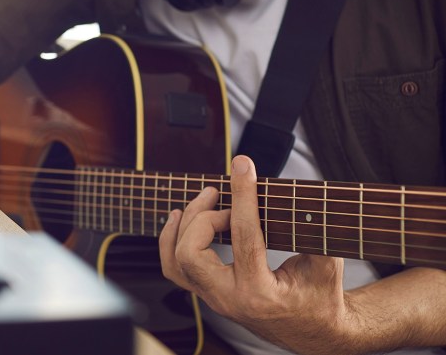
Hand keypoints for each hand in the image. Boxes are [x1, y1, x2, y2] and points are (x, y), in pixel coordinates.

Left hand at [159, 155, 356, 353]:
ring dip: (183, 224)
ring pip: (176, 261)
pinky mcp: (207, 294)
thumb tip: (294, 193)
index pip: (243, 236)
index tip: (243, 166)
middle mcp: (229, 299)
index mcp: (261, 293)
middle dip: (201, 216)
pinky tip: (180, 216)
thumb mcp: (326, 262)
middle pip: (190, 253)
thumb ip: (311, 230)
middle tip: (220, 193)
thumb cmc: (323, 296)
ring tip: (204, 198)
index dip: (242, 196)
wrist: (316, 332)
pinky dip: (171, 240)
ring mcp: (213, 299)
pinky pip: (174, 268)